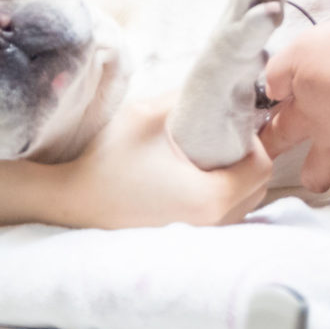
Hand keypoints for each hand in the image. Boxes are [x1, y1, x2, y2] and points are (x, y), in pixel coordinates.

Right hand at [57, 92, 271, 228]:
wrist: (69, 200)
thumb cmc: (105, 160)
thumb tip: (216, 86)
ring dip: (233, 179)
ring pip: (241, 205)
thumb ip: (187, 98)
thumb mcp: (147, 116)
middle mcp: (212, 225)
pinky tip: (190, 179)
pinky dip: (218, 197)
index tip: (228, 123)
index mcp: (210, 197)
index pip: (260, 166)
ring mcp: (198, 238)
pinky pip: (221, 218)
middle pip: (257, 188)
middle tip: (219, 136)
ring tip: (203, 157)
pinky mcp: (184, 242)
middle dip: (245, 159)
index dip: (251, 139)